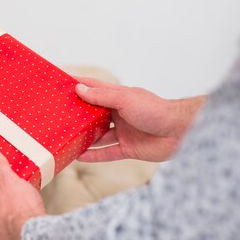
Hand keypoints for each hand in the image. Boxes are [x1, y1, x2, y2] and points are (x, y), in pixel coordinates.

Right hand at [75, 78, 205, 161]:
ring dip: (85, 136)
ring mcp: (124, 131)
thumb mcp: (124, 99)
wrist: (180, 132)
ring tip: (66, 137)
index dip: (80, 84)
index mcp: (119, 97)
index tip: (62, 83)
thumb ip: (101, 96)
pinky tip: (80, 156)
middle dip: (79, 114)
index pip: (95, 88)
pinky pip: (107, 152)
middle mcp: (120, 113)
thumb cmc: (155, 110)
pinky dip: (94, 155)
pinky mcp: (128, 148)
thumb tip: (79, 89)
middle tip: (59, 114)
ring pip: (99, 135)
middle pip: (95, 113)